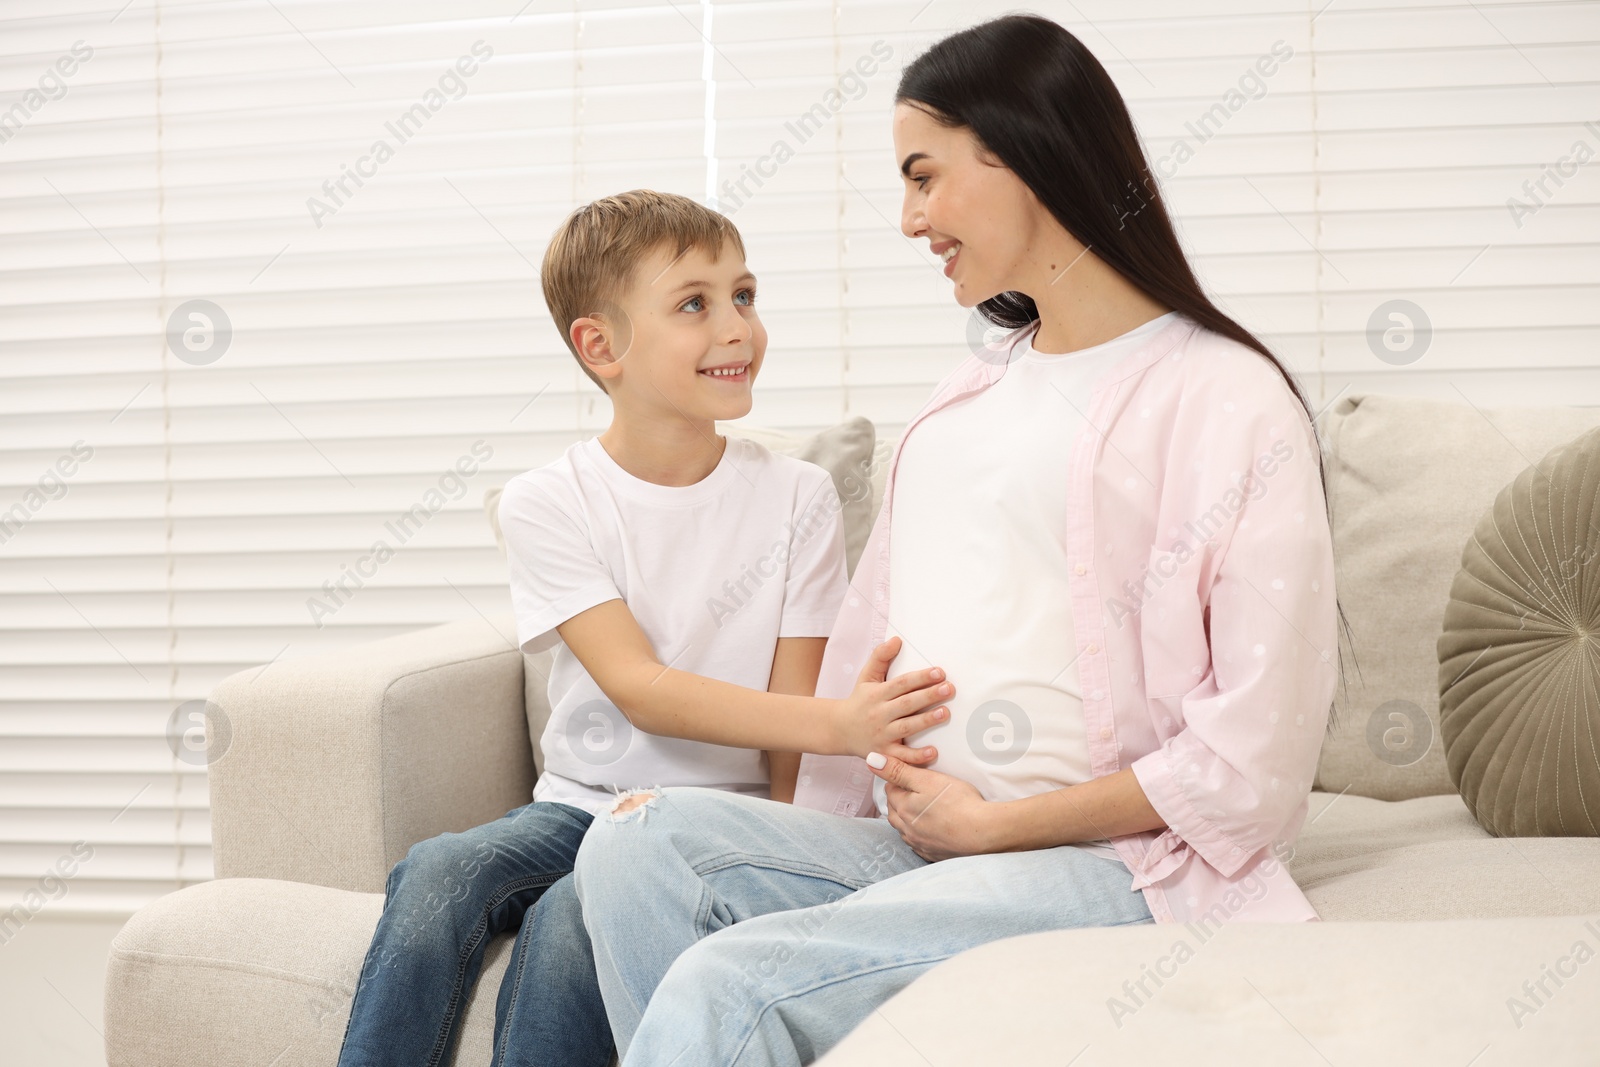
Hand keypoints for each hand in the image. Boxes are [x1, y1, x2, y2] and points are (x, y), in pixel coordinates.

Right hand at [833, 636, 950, 765]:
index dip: (920, 677)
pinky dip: (917, 756)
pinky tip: (933, 752)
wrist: (839, 730)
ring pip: (906, 727)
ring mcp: (881, 734)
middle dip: (928, 695)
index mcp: (877, 694)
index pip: (901, 683)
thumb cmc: (859, 701)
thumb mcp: (866, 677)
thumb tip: (897, 640)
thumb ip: (880, 657)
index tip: (939, 672)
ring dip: (926, 721)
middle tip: (949, 688)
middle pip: (907, 703)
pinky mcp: (884, 753)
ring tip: (945, 713)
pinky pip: (902, 756)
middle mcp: (879, 714)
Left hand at [867, 753, 1001, 861]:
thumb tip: (871, 760)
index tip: (911, 774)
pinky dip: (921, 835)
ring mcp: (920, 845)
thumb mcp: (927, 779)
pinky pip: (919, 844)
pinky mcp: (933, 855)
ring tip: (922, 809)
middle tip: (915, 789)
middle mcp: (907, 830)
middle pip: (895, 811)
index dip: (900, 779)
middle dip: (900, 800)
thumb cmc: (958, 802)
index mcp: (902, 809)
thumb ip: (898, 770)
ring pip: (905, 829)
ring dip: (908, 819)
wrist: (983, 833)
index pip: (891, 790)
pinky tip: (931, 829)